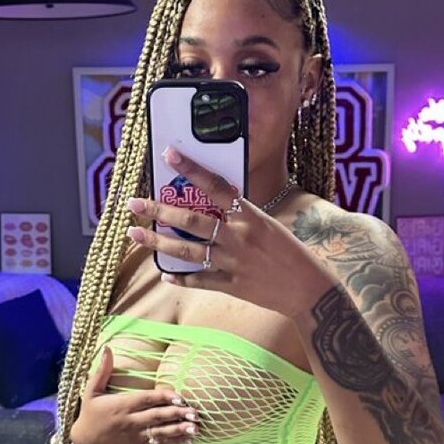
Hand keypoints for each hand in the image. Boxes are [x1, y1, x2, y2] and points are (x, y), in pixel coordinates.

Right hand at [70, 345, 197, 443]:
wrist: (85, 443)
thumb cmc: (90, 413)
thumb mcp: (91, 391)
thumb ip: (102, 371)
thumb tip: (107, 348)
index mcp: (121, 405)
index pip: (145, 399)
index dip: (162, 397)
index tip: (179, 396)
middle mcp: (130, 420)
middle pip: (156, 416)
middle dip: (176, 414)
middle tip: (195, 412)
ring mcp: (135, 434)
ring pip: (160, 432)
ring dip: (179, 430)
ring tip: (195, 428)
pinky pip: (159, 443)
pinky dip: (174, 441)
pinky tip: (189, 439)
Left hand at [125, 147, 333, 318]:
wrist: (309, 289)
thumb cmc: (291, 254)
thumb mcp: (268, 226)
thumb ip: (240, 217)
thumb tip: (213, 206)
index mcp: (250, 216)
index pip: (216, 186)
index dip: (191, 169)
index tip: (169, 154)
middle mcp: (238, 237)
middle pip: (191, 220)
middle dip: (159, 210)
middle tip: (135, 203)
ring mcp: (233, 263)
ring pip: (187, 250)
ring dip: (157, 243)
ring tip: (135, 235)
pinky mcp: (232, 286)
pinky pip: (200, 280)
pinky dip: (181, 278)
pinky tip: (165, 275)